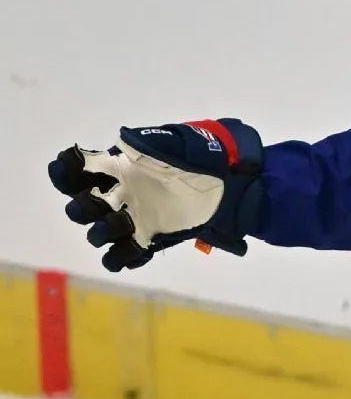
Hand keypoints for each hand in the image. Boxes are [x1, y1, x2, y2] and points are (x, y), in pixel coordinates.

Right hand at [48, 119, 264, 271]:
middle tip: (96, 202)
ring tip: (120, 224)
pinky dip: (121, 257)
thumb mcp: (178, 142)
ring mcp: (134, 219)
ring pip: (98, 234)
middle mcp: (121, 194)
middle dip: (81, 206)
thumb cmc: (207, 158)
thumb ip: (150, 141)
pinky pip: (123, 256)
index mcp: (121, 168)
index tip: (70, 166)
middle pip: (81, 206)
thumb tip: (122, 140)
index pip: (77, 171)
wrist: (236, 185)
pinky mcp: (151, 239)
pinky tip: (133, 249)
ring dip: (101, 231)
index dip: (67, 171)